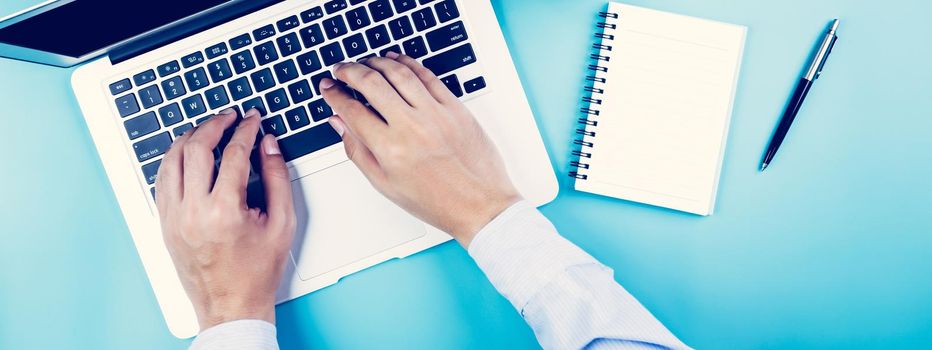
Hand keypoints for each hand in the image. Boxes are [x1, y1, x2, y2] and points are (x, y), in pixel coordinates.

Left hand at [155, 108, 295, 329]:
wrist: (231, 306)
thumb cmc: (257, 272)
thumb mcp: (282, 224)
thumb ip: (277, 179)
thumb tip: (269, 146)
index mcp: (225, 211)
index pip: (233, 154)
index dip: (246, 130)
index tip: (252, 120)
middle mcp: (194, 211)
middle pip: (197, 149)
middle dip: (215, 125)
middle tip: (229, 116)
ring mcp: (174, 218)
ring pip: (172, 161)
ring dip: (189, 138)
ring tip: (206, 129)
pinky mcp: (165, 224)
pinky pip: (162, 181)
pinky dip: (173, 161)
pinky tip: (186, 154)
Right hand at [320, 53, 520, 246]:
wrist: (479, 205)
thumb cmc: (435, 201)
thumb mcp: (385, 184)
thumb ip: (358, 150)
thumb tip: (339, 123)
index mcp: (389, 149)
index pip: (351, 110)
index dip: (334, 95)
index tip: (328, 88)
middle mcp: (411, 127)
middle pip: (371, 83)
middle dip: (349, 71)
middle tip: (341, 70)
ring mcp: (435, 114)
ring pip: (399, 73)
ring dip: (377, 62)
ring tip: (366, 62)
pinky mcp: (455, 108)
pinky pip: (428, 76)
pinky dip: (408, 63)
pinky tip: (396, 61)